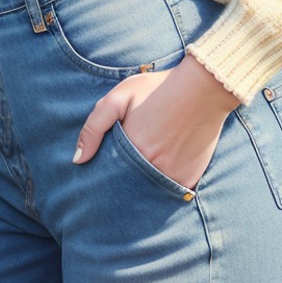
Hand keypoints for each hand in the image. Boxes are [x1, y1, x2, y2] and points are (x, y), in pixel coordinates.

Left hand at [71, 53, 240, 190]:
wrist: (203, 88)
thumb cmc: (158, 88)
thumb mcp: (120, 96)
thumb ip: (94, 127)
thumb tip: (77, 160)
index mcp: (130, 150)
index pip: (108, 175)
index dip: (103, 175)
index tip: (99, 176)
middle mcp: (150, 168)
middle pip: (127, 187)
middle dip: (121, 185)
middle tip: (120, 177)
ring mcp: (171, 177)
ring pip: (148, 193)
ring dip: (141, 188)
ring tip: (141, 173)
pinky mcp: (189, 180)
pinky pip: (170, 193)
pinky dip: (163, 187)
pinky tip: (162, 172)